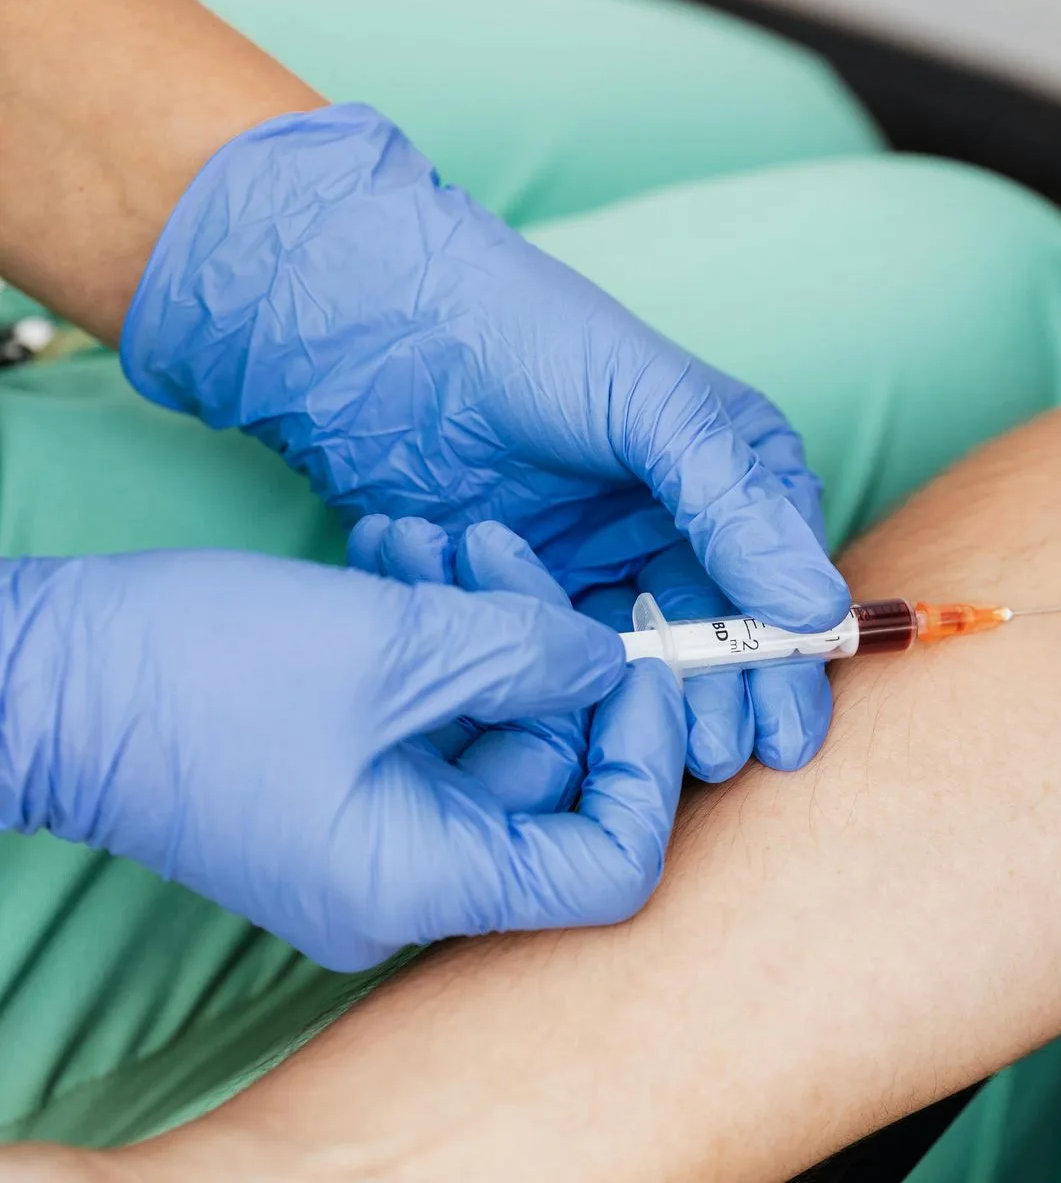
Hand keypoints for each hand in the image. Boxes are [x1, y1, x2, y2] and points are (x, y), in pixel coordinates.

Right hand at [0, 545, 685, 972]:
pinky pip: (427, 716)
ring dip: (482, 624)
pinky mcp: (340, 782)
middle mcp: (409, 877)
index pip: (607, 865)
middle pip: (552, 777)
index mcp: (427, 879)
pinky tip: (400, 552)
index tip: (644, 659)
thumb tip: (613, 660)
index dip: (646, 762)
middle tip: (505, 551)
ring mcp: (372, 832)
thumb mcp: (390, 646)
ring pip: (487, 728)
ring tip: (438, 535)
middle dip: (548, 651)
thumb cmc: (192, 673)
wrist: (34, 675)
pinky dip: (431, 639)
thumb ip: (528, 653)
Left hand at [118, 103, 844, 776]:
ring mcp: (602, 561)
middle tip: (724, 758)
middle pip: (723, 634)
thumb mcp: (654, 409)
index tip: (787, 729)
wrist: (378, 331)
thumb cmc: (528, 337)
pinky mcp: (529, 592)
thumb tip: (818, 609)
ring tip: (667, 762)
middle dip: (730, 700)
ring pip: (647, 660)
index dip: (789, 659)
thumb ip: (735, 508)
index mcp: (735, 467)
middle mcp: (679, 521)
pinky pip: (567, 659)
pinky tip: (585, 730)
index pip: (783, 578)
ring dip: (659, 712)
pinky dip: (578, 692)